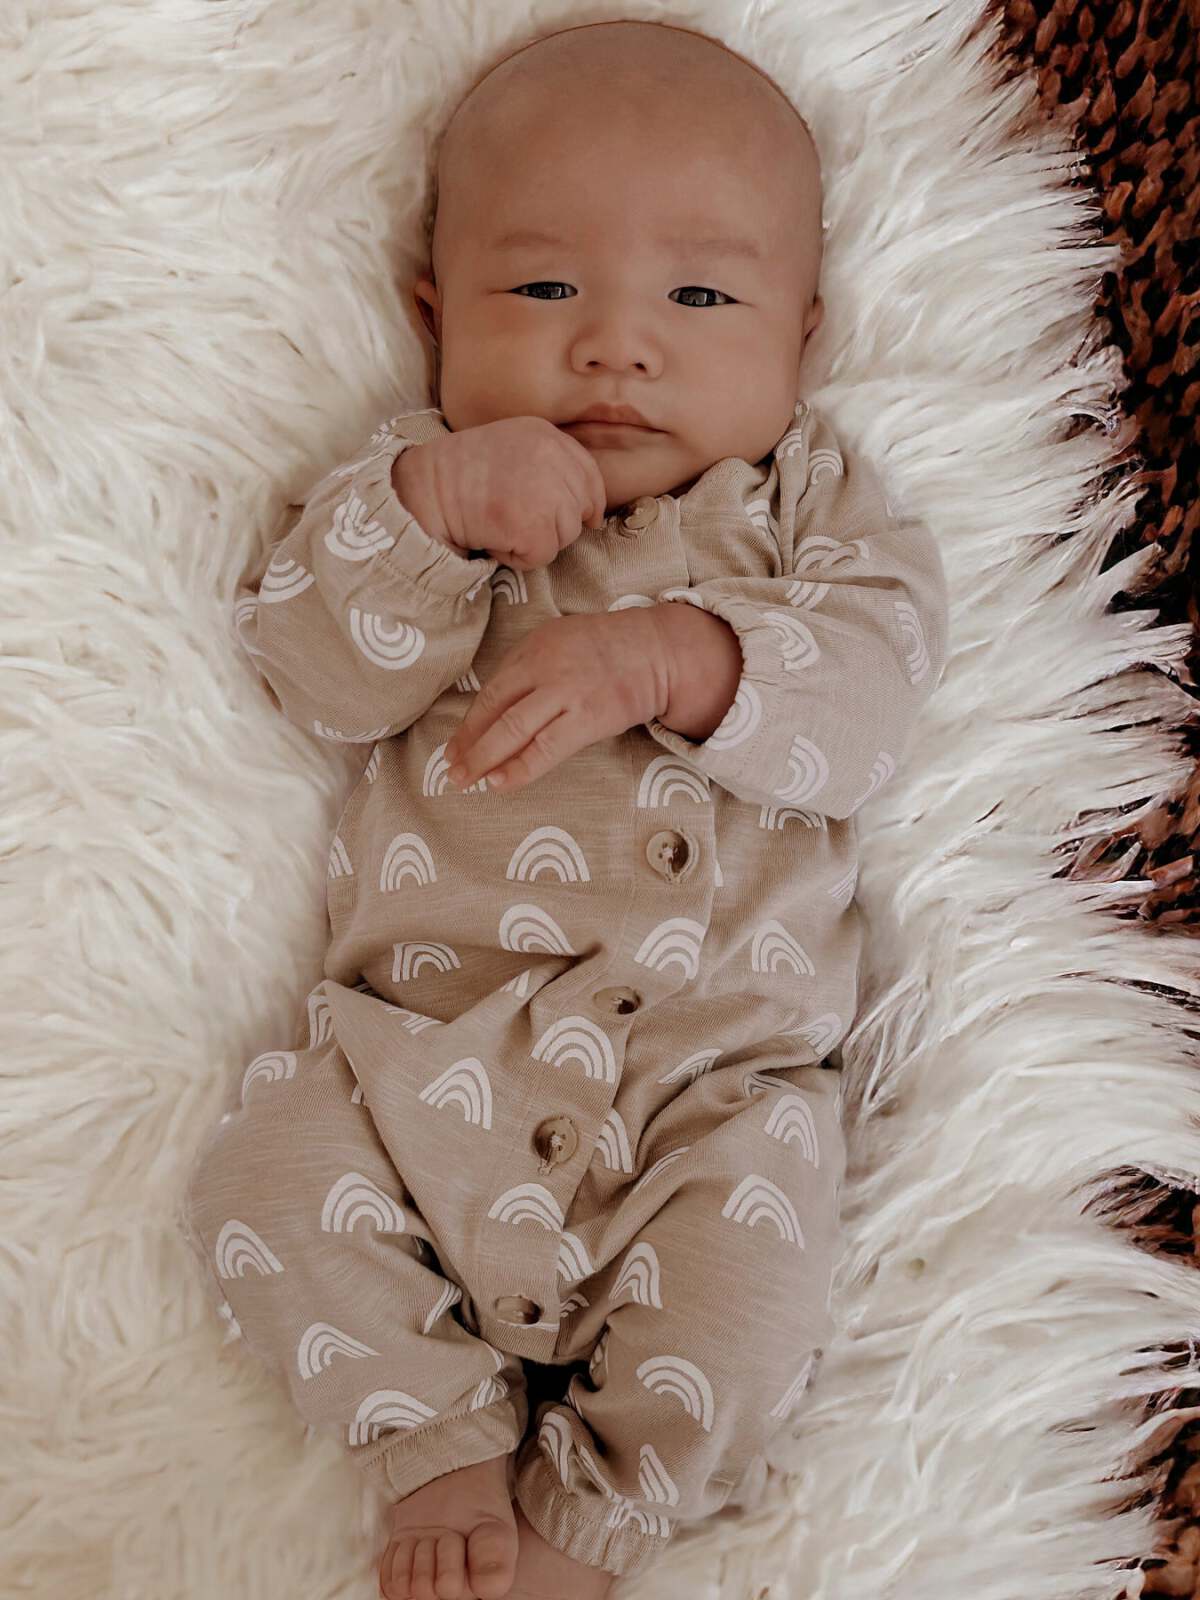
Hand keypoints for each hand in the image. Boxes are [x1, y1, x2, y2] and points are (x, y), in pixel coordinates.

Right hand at [393, 416, 608, 570]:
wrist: (424, 489)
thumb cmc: (459, 474)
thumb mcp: (510, 446)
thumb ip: (547, 463)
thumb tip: (588, 508)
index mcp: (545, 435)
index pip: (588, 473)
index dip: (590, 501)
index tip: (588, 518)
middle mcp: (551, 458)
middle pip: (580, 507)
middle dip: (557, 523)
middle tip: (518, 519)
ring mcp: (545, 492)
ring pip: (565, 535)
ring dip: (536, 540)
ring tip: (500, 524)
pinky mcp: (534, 526)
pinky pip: (543, 556)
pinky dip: (518, 558)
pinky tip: (493, 538)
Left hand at [443, 610, 671, 792]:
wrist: (657, 651)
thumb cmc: (608, 650)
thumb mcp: (561, 640)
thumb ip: (530, 668)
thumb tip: (498, 708)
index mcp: (533, 648)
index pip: (491, 691)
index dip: (468, 724)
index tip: (453, 747)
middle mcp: (544, 667)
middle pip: (494, 710)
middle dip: (468, 744)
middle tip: (451, 770)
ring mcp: (565, 693)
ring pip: (513, 729)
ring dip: (484, 758)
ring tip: (466, 780)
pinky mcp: (587, 717)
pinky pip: (545, 749)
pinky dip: (520, 768)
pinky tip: (501, 782)